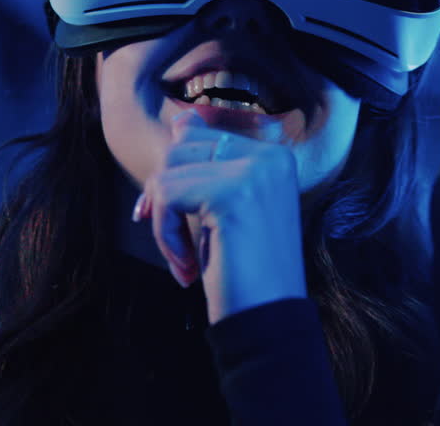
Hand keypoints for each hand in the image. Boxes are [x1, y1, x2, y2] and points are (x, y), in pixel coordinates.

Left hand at [134, 111, 306, 323]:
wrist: (269, 318)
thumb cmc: (247, 271)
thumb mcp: (226, 207)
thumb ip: (208, 163)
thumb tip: (181, 120)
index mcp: (274, 156)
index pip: (201, 137)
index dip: (177, 179)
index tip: (177, 221)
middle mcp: (270, 156)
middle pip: (181, 148)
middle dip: (165, 199)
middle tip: (180, 246)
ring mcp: (254, 171)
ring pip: (169, 171)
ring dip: (164, 222)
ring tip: (188, 260)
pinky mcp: (233, 192)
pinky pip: (167, 195)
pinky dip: (165, 235)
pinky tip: (188, 267)